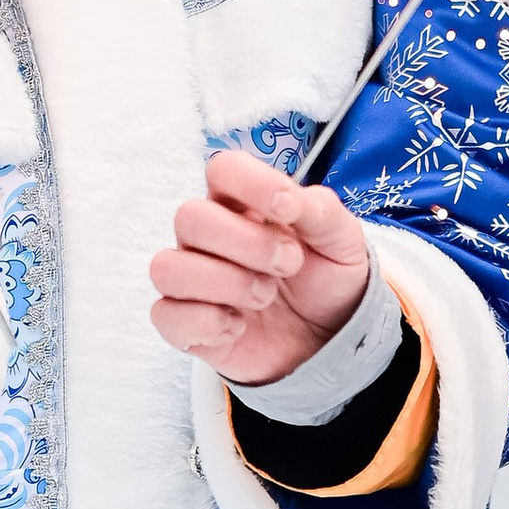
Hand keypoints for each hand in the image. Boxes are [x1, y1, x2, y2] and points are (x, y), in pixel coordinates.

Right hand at [149, 146, 370, 384]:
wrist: (329, 338)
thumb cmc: (326, 280)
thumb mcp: (341, 239)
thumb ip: (319, 210)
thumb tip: (285, 199)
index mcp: (244, 203)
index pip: (223, 170)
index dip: (252, 183)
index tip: (288, 209)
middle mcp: (210, 237)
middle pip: (190, 217)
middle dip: (245, 242)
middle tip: (289, 264)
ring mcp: (193, 280)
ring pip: (168, 267)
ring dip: (225, 283)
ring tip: (265, 296)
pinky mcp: (186, 324)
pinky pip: (167, 316)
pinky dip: (208, 323)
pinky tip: (240, 326)